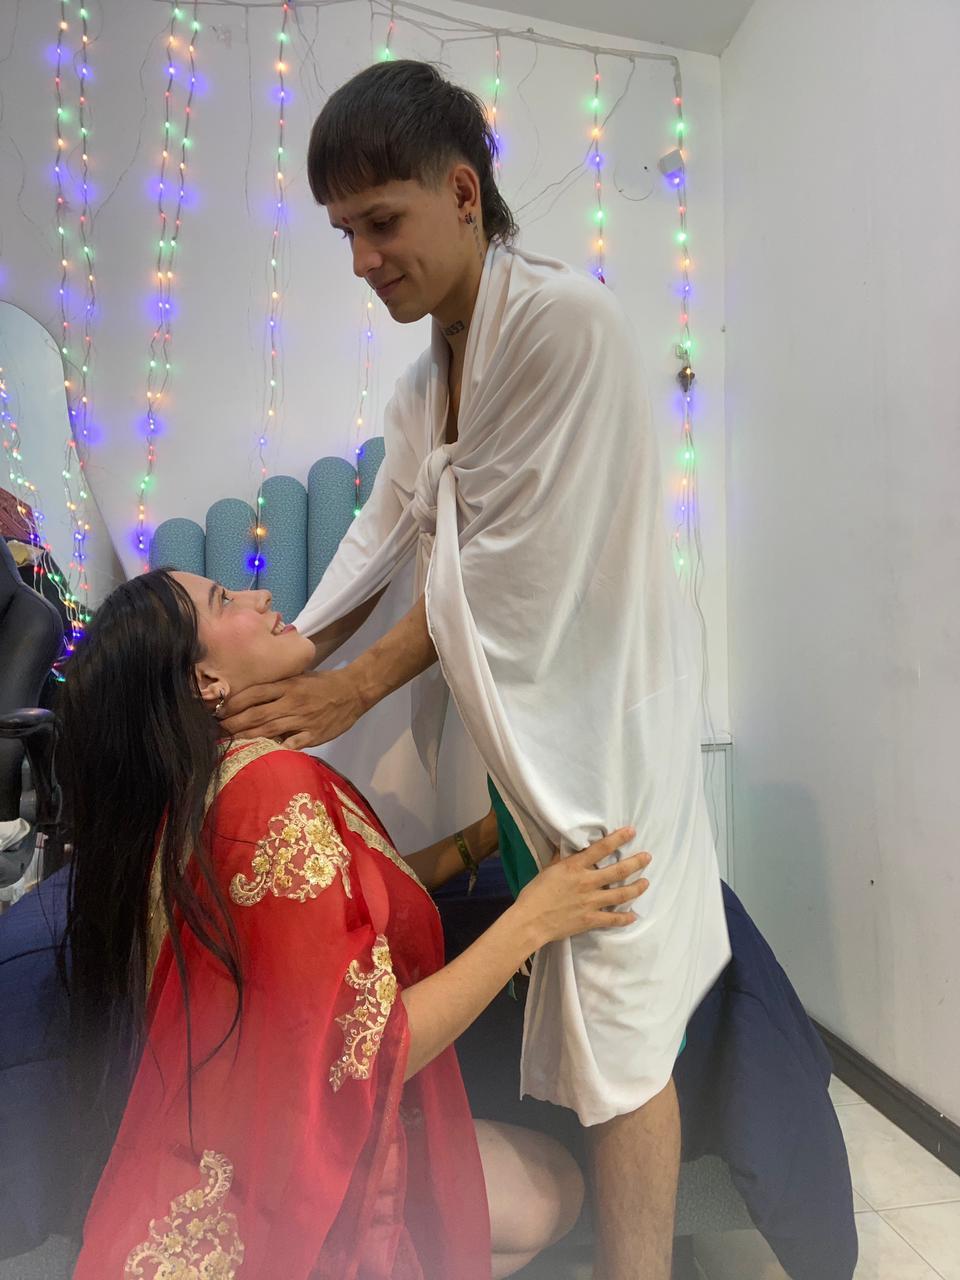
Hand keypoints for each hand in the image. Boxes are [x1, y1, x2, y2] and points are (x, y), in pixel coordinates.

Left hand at [219, 668, 365, 749]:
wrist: (354, 691)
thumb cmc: (322, 683)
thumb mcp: (299, 677)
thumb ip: (278, 687)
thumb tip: (250, 697)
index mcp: (288, 686)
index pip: (254, 693)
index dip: (234, 703)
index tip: (218, 710)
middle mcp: (292, 702)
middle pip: (257, 713)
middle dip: (234, 722)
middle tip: (218, 728)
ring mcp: (303, 720)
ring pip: (269, 729)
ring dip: (248, 735)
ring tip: (231, 740)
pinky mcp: (314, 735)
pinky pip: (292, 744)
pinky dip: (278, 748)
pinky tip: (263, 753)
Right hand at [512, 828, 650, 948]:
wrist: (530, 921)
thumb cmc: (535, 893)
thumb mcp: (548, 869)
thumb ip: (561, 858)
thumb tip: (567, 844)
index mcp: (575, 867)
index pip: (601, 848)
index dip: (618, 838)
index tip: (631, 831)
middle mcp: (587, 882)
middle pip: (618, 871)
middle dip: (636, 862)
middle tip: (647, 857)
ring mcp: (591, 902)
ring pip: (621, 894)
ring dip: (636, 888)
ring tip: (646, 882)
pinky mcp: (591, 919)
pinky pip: (612, 919)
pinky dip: (625, 918)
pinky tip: (633, 916)